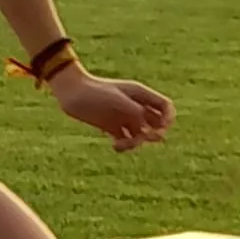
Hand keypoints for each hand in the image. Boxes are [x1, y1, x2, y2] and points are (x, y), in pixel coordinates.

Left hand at [52, 69, 174, 151]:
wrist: (71, 93)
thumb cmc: (94, 92)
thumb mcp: (117, 100)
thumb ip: (136, 112)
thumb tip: (150, 129)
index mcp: (140, 94)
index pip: (165, 107)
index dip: (169, 119)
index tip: (161, 129)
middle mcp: (135, 106)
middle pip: (157, 123)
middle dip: (154, 134)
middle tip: (145, 138)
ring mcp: (124, 117)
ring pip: (142, 134)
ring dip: (137, 143)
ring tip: (123, 144)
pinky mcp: (112, 127)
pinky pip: (126, 140)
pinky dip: (124, 146)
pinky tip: (115, 146)